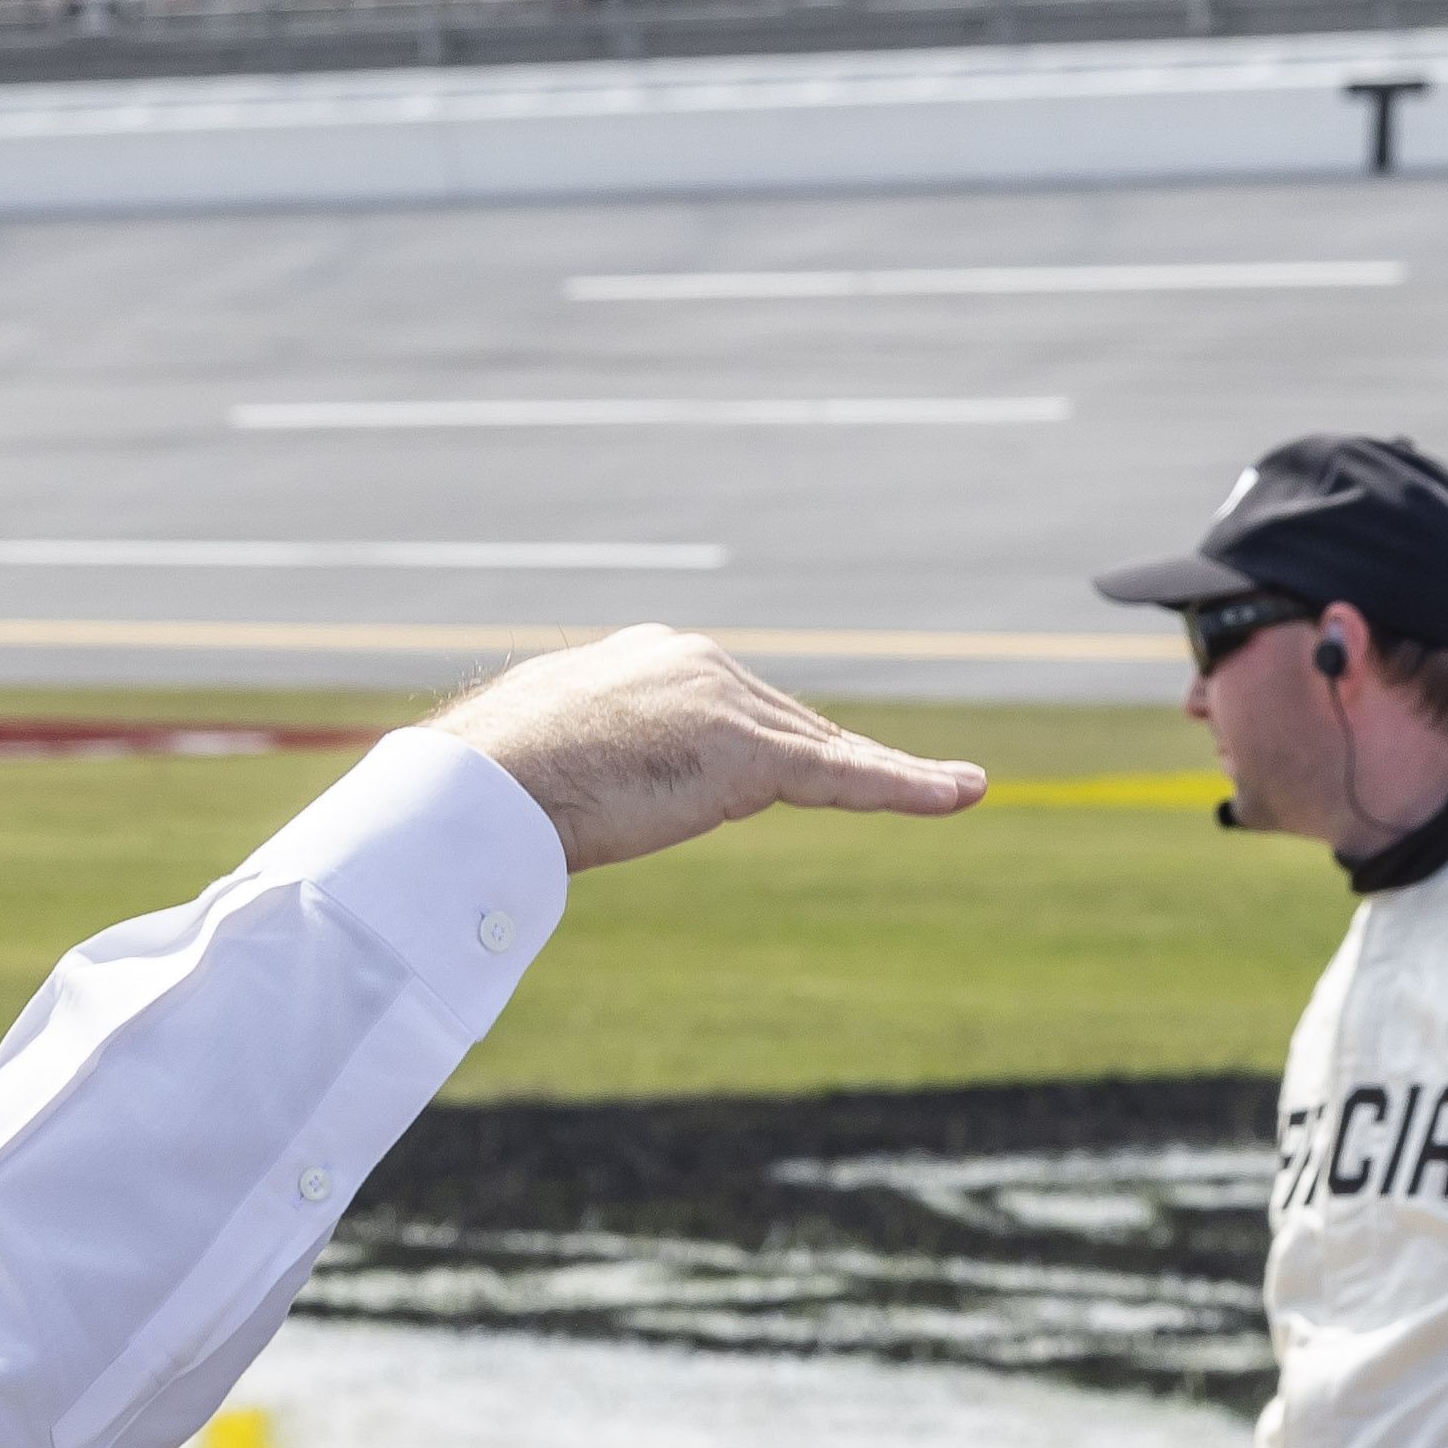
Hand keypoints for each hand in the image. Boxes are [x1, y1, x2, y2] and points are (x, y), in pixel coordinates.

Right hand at [432, 627, 985, 871]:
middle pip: (798, 725)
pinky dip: (906, 786)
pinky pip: (843, 776)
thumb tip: (564, 783)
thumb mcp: (549, 748)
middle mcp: (701, 662)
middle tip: (934, 782)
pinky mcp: (747, 755)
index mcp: (657, 655)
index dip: (786, 747)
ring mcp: (727, 705)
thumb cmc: (490, 782)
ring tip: (959, 789)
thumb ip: (592, 751)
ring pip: (829, 753)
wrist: (482, 786)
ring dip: (894, 777)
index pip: (743, 706)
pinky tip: (964, 792)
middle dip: (855, 760)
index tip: (824, 769)